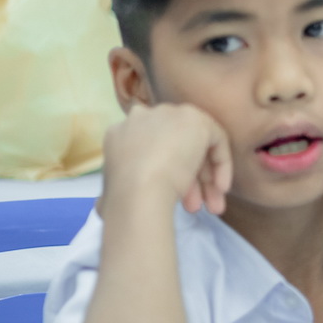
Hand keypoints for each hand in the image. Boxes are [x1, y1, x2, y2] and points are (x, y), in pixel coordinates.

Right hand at [101, 103, 231, 218]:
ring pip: (195, 147)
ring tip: (212, 208)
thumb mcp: (109, 193)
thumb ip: (116, 190)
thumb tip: (102, 208)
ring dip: (206, 180)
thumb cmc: (122, 197)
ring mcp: (169, 114)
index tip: (177, 202)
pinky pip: (214, 140)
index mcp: (119, 134)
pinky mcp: (194, 118)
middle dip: (190, 182)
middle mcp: (143, 118)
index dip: (166, 178)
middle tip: (198, 207)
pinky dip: (221, 164)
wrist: (139, 187)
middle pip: (176, 148)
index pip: (151, 152)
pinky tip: (220, 189)